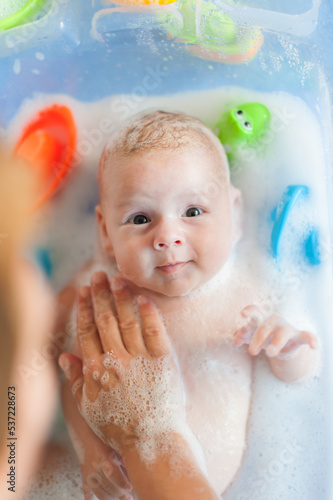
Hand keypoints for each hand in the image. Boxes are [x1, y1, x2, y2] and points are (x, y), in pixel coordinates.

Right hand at [59, 272, 184, 461]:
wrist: (152, 440)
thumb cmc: (118, 425)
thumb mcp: (89, 406)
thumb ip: (75, 379)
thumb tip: (64, 356)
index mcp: (95, 369)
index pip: (87, 330)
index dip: (84, 308)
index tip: (82, 290)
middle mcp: (115, 360)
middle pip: (105, 320)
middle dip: (100, 295)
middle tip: (98, 275)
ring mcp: (140, 358)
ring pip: (128, 320)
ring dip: (122, 297)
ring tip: (118, 279)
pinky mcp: (163, 360)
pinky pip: (155, 330)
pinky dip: (149, 312)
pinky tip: (143, 297)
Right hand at [79, 439, 131, 499]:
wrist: (88, 436)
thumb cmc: (107, 442)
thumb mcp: (117, 448)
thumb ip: (124, 461)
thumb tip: (134, 475)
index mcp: (105, 458)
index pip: (113, 473)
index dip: (121, 482)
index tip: (130, 487)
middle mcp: (95, 467)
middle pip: (106, 485)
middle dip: (118, 493)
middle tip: (129, 497)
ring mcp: (88, 474)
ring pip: (97, 491)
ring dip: (108, 498)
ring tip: (118, 499)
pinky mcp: (84, 477)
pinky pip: (87, 491)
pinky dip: (90, 498)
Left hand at [233, 305, 317, 358]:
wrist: (279, 345)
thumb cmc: (261, 336)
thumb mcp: (250, 336)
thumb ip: (242, 335)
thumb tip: (236, 339)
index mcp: (261, 319)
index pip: (255, 311)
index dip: (249, 311)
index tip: (243, 314)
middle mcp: (273, 321)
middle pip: (265, 327)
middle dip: (257, 339)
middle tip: (251, 352)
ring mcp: (286, 328)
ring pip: (282, 333)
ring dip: (276, 343)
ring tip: (269, 353)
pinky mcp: (298, 337)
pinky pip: (307, 336)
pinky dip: (311, 340)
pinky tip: (314, 346)